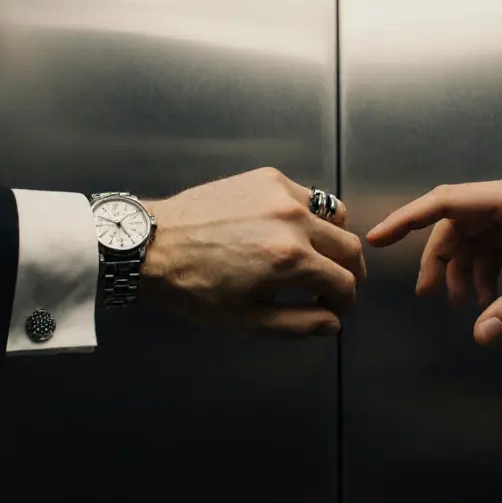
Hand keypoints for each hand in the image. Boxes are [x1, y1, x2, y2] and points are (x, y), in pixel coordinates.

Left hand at [142, 168, 364, 337]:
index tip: (334, 309)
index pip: (345, 282)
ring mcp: (281, 194)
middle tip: (333, 287)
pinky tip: (285, 232)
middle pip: (348, 246)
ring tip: (314, 256)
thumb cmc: (194, 288)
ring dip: (332, 239)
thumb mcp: (247, 320)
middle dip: (348, 272)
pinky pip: (306, 196)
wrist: (153, 246)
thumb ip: (298, 324)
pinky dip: (307, 215)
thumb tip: (332, 324)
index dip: (345, 302)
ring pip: (334, 215)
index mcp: (290, 260)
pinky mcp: (266, 178)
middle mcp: (292, 221)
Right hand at [366, 170, 501, 344]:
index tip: (378, 237)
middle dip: (441, 260)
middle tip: (432, 298)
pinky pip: (498, 243)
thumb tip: (482, 333)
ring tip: (467, 307)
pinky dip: (489, 269)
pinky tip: (490, 298)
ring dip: (467, 269)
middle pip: (459, 223)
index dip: (409, 219)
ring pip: (477, 236)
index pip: (449, 202)